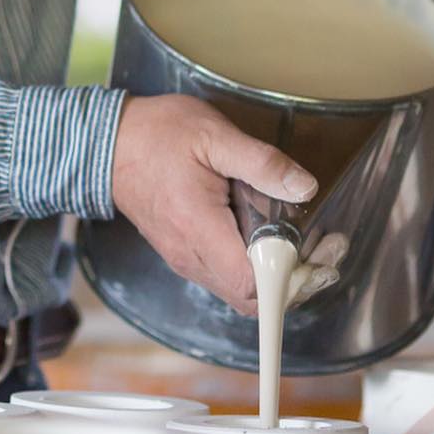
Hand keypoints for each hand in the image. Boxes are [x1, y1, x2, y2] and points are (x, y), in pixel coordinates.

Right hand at [110, 94, 316, 315]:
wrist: (107, 145)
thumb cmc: (158, 135)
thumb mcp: (214, 135)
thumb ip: (262, 162)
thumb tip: (306, 189)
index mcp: (198, 228)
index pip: (252, 285)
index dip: (291, 281)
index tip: (319, 259)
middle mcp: (190, 256)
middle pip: (252, 299)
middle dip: (295, 283)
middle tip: (326, 250)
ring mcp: (185, 259)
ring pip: (241, 293)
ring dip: (278, 278)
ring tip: (310, 243)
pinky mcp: (185, 254)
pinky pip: (227, 277)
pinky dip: (257, 269)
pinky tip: (275, 239)